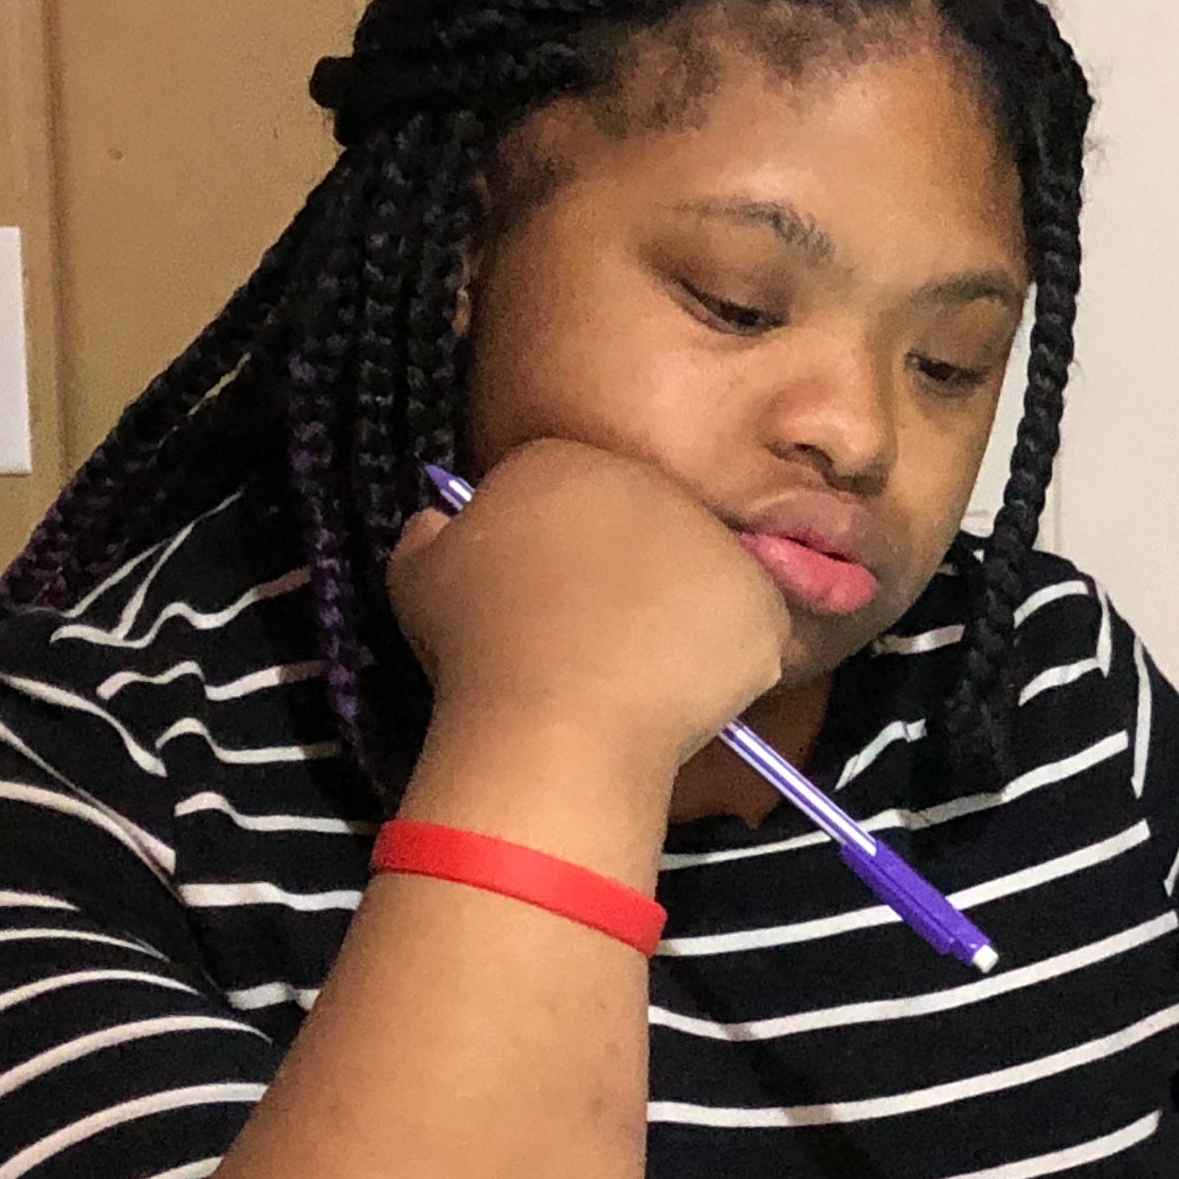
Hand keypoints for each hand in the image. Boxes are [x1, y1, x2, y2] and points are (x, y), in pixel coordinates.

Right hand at [389, 438, 792, 784]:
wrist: (556, 717)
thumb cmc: (479, 645)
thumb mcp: (418, 575)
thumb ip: (432, 533)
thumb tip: (445, 522)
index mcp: (563, 460)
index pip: (567, 488)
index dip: (559, 547)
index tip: (546, 597)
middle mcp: (649, 482)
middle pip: (643, 522)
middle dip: (628, 573)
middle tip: (598, 637)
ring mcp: (715, 540)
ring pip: (699, 575)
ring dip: (677, 615)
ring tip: (638, 672)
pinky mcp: (760, 600)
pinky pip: (744, 630)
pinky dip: (720, 661)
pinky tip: (678, 690)